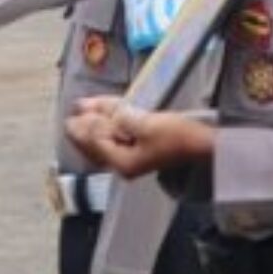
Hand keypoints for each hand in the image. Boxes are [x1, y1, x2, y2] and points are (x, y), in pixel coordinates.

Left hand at [66, 96, 214, 178]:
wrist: (203, 146)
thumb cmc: (178, 136)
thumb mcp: (149, 125)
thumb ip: (123, 119)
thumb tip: (108, 116)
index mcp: (124, 162)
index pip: (97, 142)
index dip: (86, 125)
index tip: (77, 109)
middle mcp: (125, 164)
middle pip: (96, 147)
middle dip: (84, 130)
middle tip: (69, 117)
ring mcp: (132, 159)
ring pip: (104, 144)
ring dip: (94, 127)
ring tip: (82, 113)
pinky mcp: (140, 151)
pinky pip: (115, 141)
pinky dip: (108, 128)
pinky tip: (103, 119)